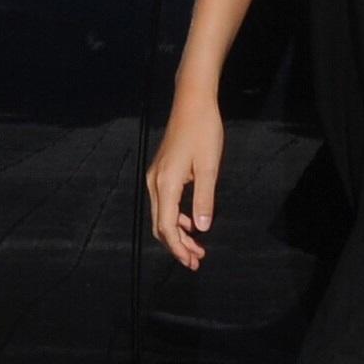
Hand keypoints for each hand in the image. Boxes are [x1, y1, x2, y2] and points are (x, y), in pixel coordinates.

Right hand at [146, 86, 225, 269]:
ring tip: (196, 247)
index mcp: (165, 183)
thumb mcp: (208, 167)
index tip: (192, 262)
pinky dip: (175, 218)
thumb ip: (204, 200)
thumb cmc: (203, 131)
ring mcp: (155, 175)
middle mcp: (155, 182)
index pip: (166, 226)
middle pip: (160, 224)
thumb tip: (201, 230)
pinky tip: (191, 222)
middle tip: (196, 261)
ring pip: (161, 214)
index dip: (178, 248)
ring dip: (177, 233)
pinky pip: (164, 202)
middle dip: (177, 245)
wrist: (192, 101)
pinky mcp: (161, 170)